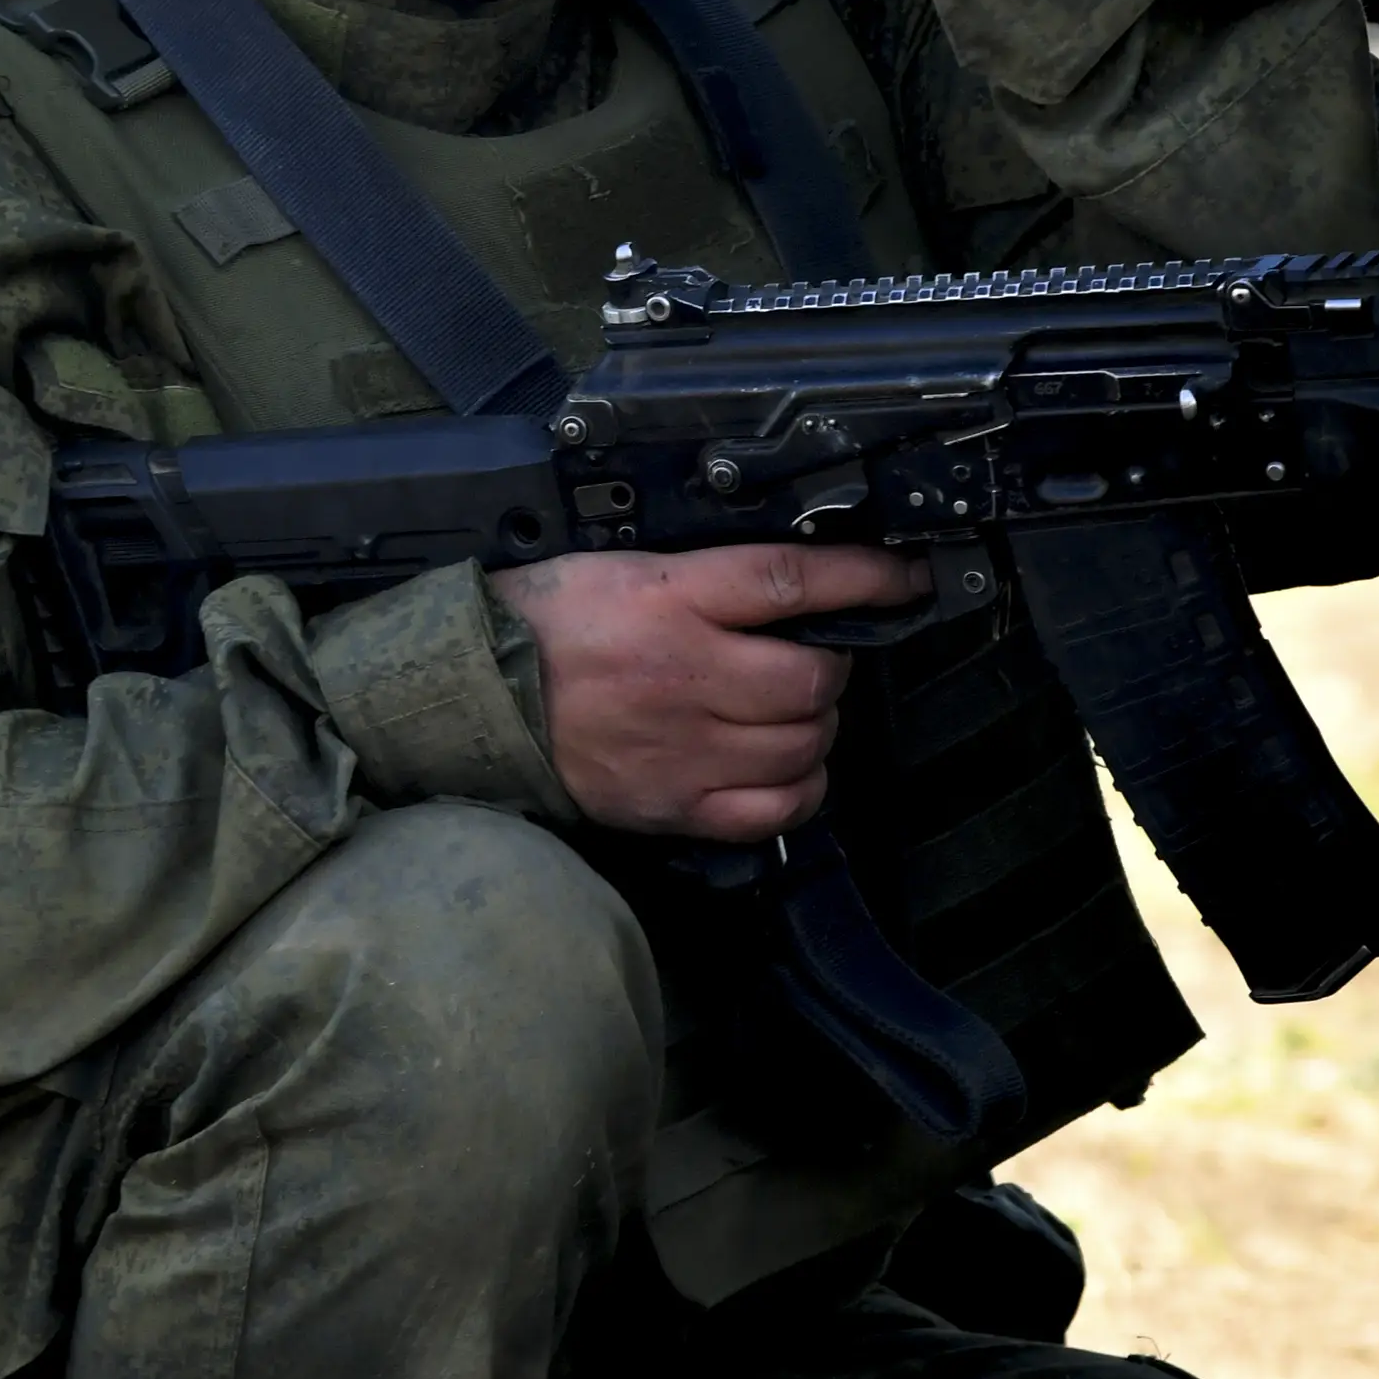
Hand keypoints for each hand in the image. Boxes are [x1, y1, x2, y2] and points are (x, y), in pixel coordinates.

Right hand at [493, 543, 928, 839]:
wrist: (474, 698)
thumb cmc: (544, 625)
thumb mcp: (624, 568)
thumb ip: (707, 580)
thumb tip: (796, 591)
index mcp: (669, 599)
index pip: (791, 581)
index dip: (865, 579)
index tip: (905, 578)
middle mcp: (683, 674)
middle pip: (810, 676)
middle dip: (830, 666)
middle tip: (809, 659)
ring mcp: (682, 748)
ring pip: (802, 744)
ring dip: (815, 726)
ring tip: (789, 713)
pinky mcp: (673, 805)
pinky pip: (772, 810)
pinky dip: (798, 789)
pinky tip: (784, 768)